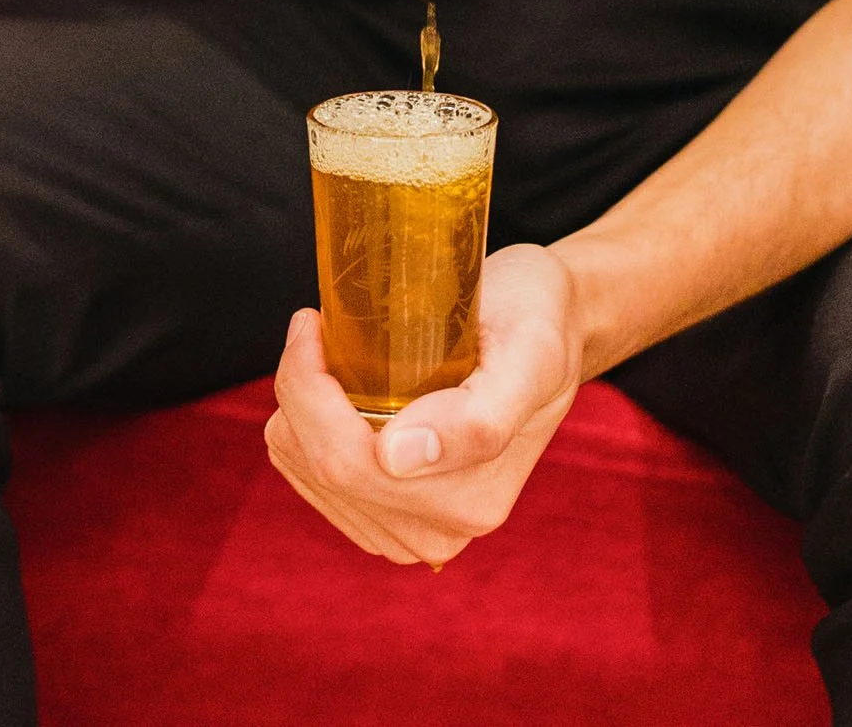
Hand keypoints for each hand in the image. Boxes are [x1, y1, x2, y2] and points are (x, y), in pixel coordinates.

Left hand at [265, 245, 582, 566]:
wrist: (553, 327)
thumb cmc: (538, 321)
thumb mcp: (529, 352)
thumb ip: (478, 418)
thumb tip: (396, 459)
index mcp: (470, 499)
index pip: (345, 460)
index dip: (307, 388)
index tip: (315, 320)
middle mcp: (439, 531)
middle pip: (322, 469)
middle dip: (298, 390)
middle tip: (316, 325)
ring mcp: (411, 530)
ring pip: (307, 473)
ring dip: (300, 408)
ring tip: (334, 354)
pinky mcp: (388, 517)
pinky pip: (311, 478)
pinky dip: (306, 427)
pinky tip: (338, 389)